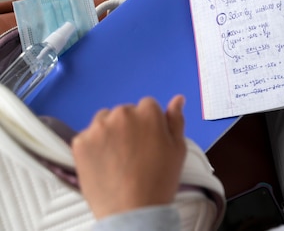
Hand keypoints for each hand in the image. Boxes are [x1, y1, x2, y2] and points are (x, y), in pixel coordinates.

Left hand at [72, 96, 186, 218]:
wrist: (133, 211)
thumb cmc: (160, 180)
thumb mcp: (178, 149)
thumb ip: (176, 120)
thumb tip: (177, 99)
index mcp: (148, 113)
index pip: (148, 106)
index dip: (149, 124)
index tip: (149, 141)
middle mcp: (121, 114)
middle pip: (124, 112)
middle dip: (128, 126)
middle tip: (133, 152)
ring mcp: (98, 128)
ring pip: (104, 121)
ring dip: (109, 132)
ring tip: (116, 157)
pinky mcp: (80, 143)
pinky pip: (87, 136)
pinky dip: (93, 146)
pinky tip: (102, 162)